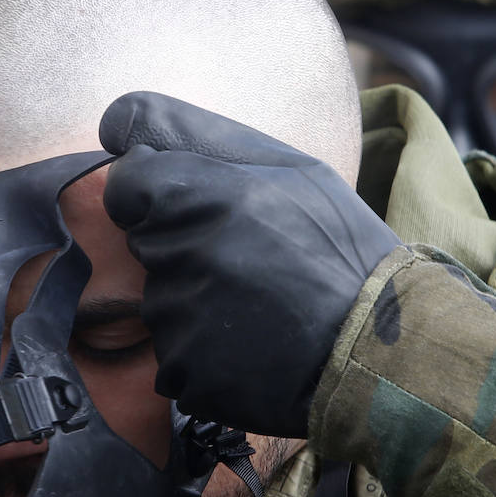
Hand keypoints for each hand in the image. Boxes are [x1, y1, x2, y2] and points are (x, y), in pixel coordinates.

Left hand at [100, 92, 400, 436]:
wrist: (381, 351)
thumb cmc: (341, 250)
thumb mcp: (292, 168)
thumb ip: (199, 137)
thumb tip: (114, 124)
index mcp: (207, 194)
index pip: (126, 186)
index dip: (155, 196)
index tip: (195, 209)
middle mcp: (187, 254)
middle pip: (145, 245)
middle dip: (184, 249)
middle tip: (251, 264)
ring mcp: (182, 320)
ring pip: (161, 303)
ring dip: (195, 305)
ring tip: (258, 309)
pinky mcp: (184, 372)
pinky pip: (173, 356)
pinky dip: (204, 355)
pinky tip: (251, 348)